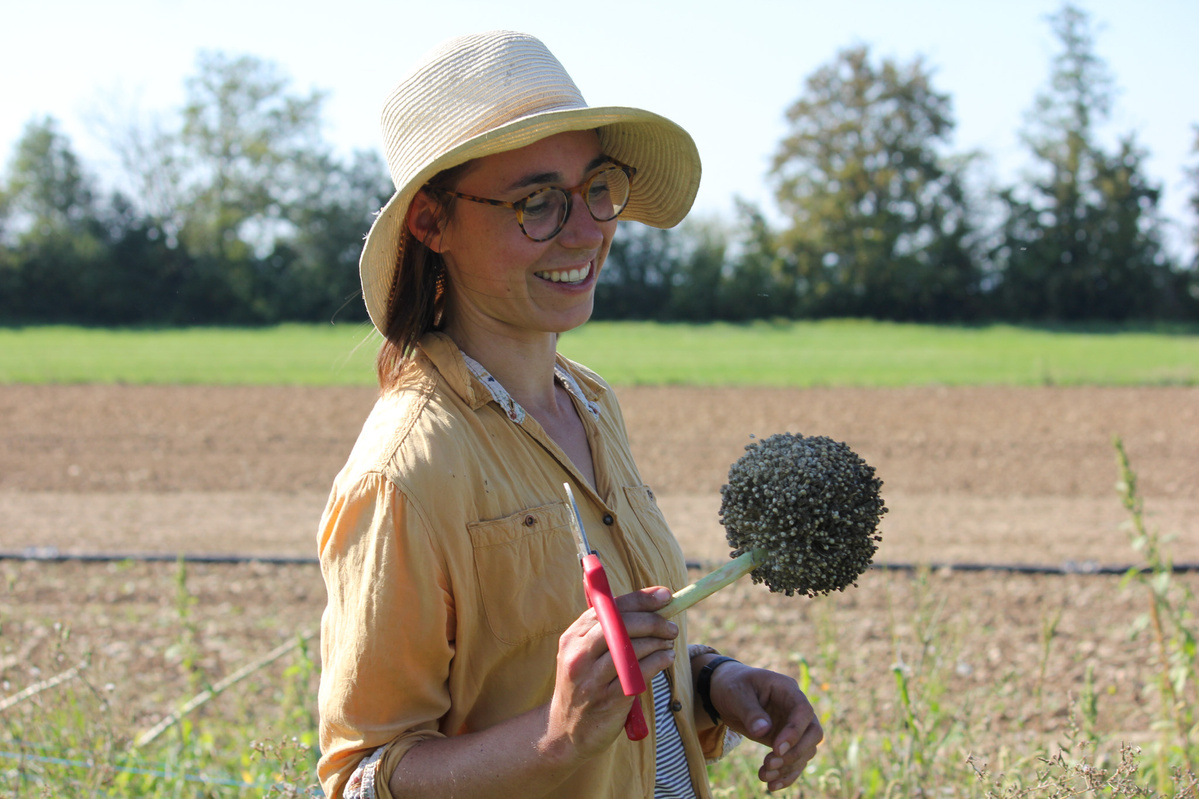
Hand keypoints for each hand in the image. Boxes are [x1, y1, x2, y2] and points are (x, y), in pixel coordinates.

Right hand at [544, 587, 677, 762]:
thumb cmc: (584, 685)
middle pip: (620, 625)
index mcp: (573, 637)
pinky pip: (639, 673)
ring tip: (668, 644)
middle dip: (652, 621)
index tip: (665, 595)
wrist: (564, 732)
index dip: (640, 599)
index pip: (609, 607)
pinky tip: (666, 658)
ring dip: (657, 642)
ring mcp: (591, 679)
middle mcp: (578, 655)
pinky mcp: (607, 700)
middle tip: (671, 627)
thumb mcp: (583, 654)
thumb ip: (606, 631)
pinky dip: (658, 661)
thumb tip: (646, 605)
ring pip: (631, 648)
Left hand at [708, 662, 822, 792]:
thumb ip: (750, 712)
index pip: (803, 711)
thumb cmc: (732, 686)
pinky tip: (771, 786)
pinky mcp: (785, 741)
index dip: (795, 731)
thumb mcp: (735, 694)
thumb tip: (763, 731)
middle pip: (813, 733)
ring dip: (788, 767)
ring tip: (764, 776)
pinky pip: (794, 761)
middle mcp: (795, 708)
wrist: (725, 692)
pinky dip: (786, 775)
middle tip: (771, 763)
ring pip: (805, 751)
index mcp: (786, 689)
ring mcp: (792, 726)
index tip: (777, 749)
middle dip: (795, 753)